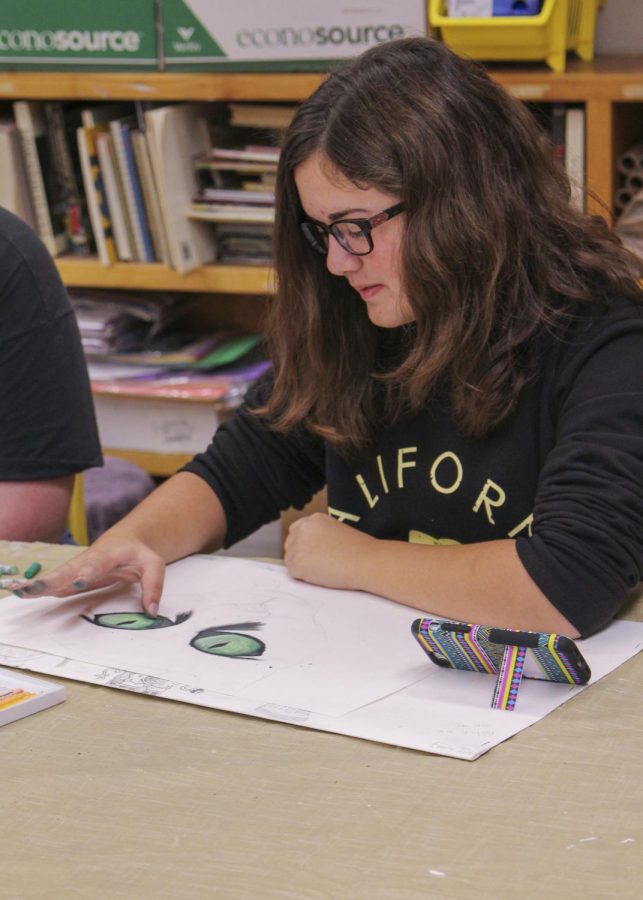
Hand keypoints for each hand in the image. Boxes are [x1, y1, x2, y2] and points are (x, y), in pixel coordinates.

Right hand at [13, 534, 165, 617]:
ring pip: (55, 578)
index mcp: (106, 555)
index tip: (78, 582)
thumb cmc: (137, 553)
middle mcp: (86, 562)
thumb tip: (151, 612)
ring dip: (37, 586)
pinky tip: (20, 593)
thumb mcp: (154, 564)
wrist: (125, 541)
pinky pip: (54, 585)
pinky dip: (37, 589)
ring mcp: (76, 570)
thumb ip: (154, 585)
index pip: (95, 565)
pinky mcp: (71, 579)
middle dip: (51, 580)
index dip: (86, 574)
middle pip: (67, 571)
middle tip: (34, 588)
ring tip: (18, 592)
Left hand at [284, 513, 374, 590]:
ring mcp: (297, 545)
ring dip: (303, 567)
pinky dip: (305, 578)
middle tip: (318, 565)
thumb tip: (311, 549)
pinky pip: (294, 574)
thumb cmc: (359, 550)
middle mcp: (302, 529)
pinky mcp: (296, 563)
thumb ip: (320, 535)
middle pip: (290, 545)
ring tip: (325, 569)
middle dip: (301, 555)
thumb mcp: (337, 531)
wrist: (365, 561)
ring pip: (291, 560)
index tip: (313, 553)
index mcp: (314, 519)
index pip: (296, 531)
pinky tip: (322, 575)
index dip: (304, 544)